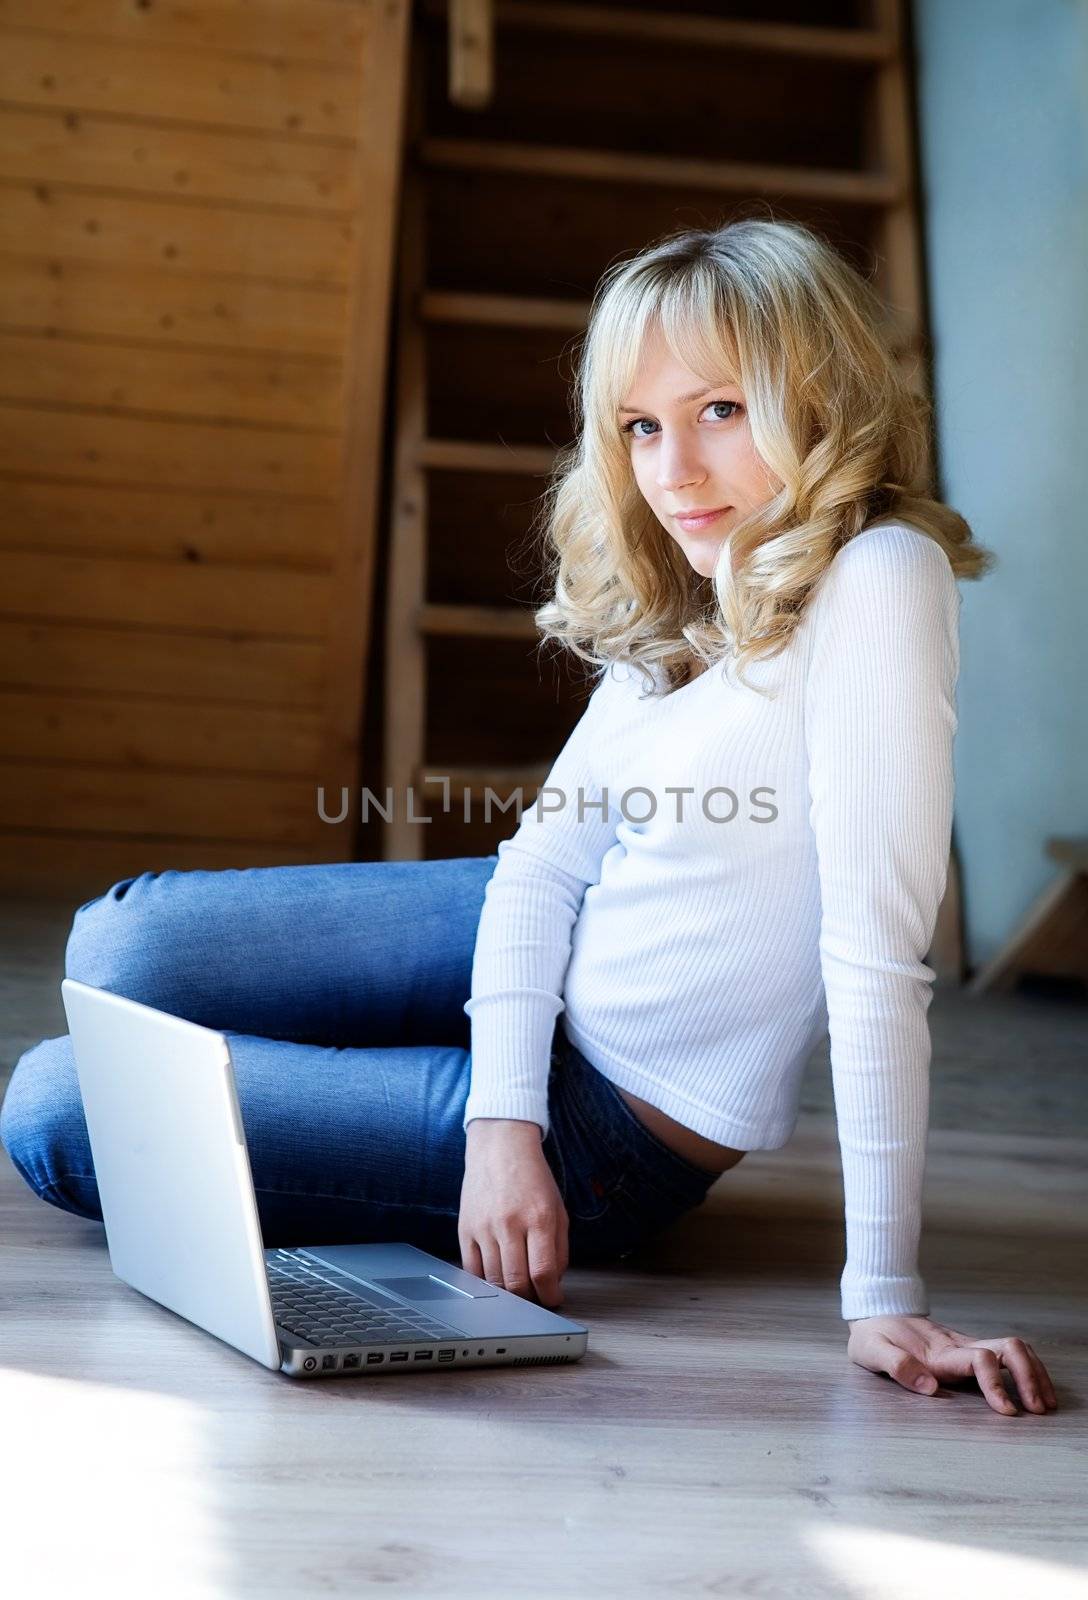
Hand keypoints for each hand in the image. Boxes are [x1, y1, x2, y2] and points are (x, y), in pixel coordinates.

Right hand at [459, 1119, 568, 1308]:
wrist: (500, 1147)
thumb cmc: (532, 1177)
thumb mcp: (558, 1209)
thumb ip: (559, 1248)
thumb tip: (553, 1282)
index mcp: (539, 1217)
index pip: (543, 1272)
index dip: (550, 1295)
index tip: (552, 1299)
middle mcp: (510, 1223)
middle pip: (517, 1282)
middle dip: (530, 1299)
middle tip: (536, 1297)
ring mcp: (484, 1227)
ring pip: (494, 1280)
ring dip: (508, 1293)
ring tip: (518, 1288)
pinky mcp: (465, 1229)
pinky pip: (472, 1270)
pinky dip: (485, 1282)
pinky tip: (497, 1278)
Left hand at [846, 1314, 1057, 1414]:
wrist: (875, 1311)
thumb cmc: (873, 1335)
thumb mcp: (872, 1351)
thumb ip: (897, 1366)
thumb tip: (930, 1388)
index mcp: (939, 1352)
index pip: (979, 1360)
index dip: (996, 1385)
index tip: (1007, 1412)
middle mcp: (959, 1346)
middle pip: (1009, 1349)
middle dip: (1029, 1378)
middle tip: (1038, 1410)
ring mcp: (967, 1345)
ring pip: (1014, 1349)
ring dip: (1034, 1373)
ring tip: (1046, 1404)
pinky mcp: (970, 1349)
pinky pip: (1007, 1355)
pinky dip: (1028, 1370)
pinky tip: (1035, 1390)